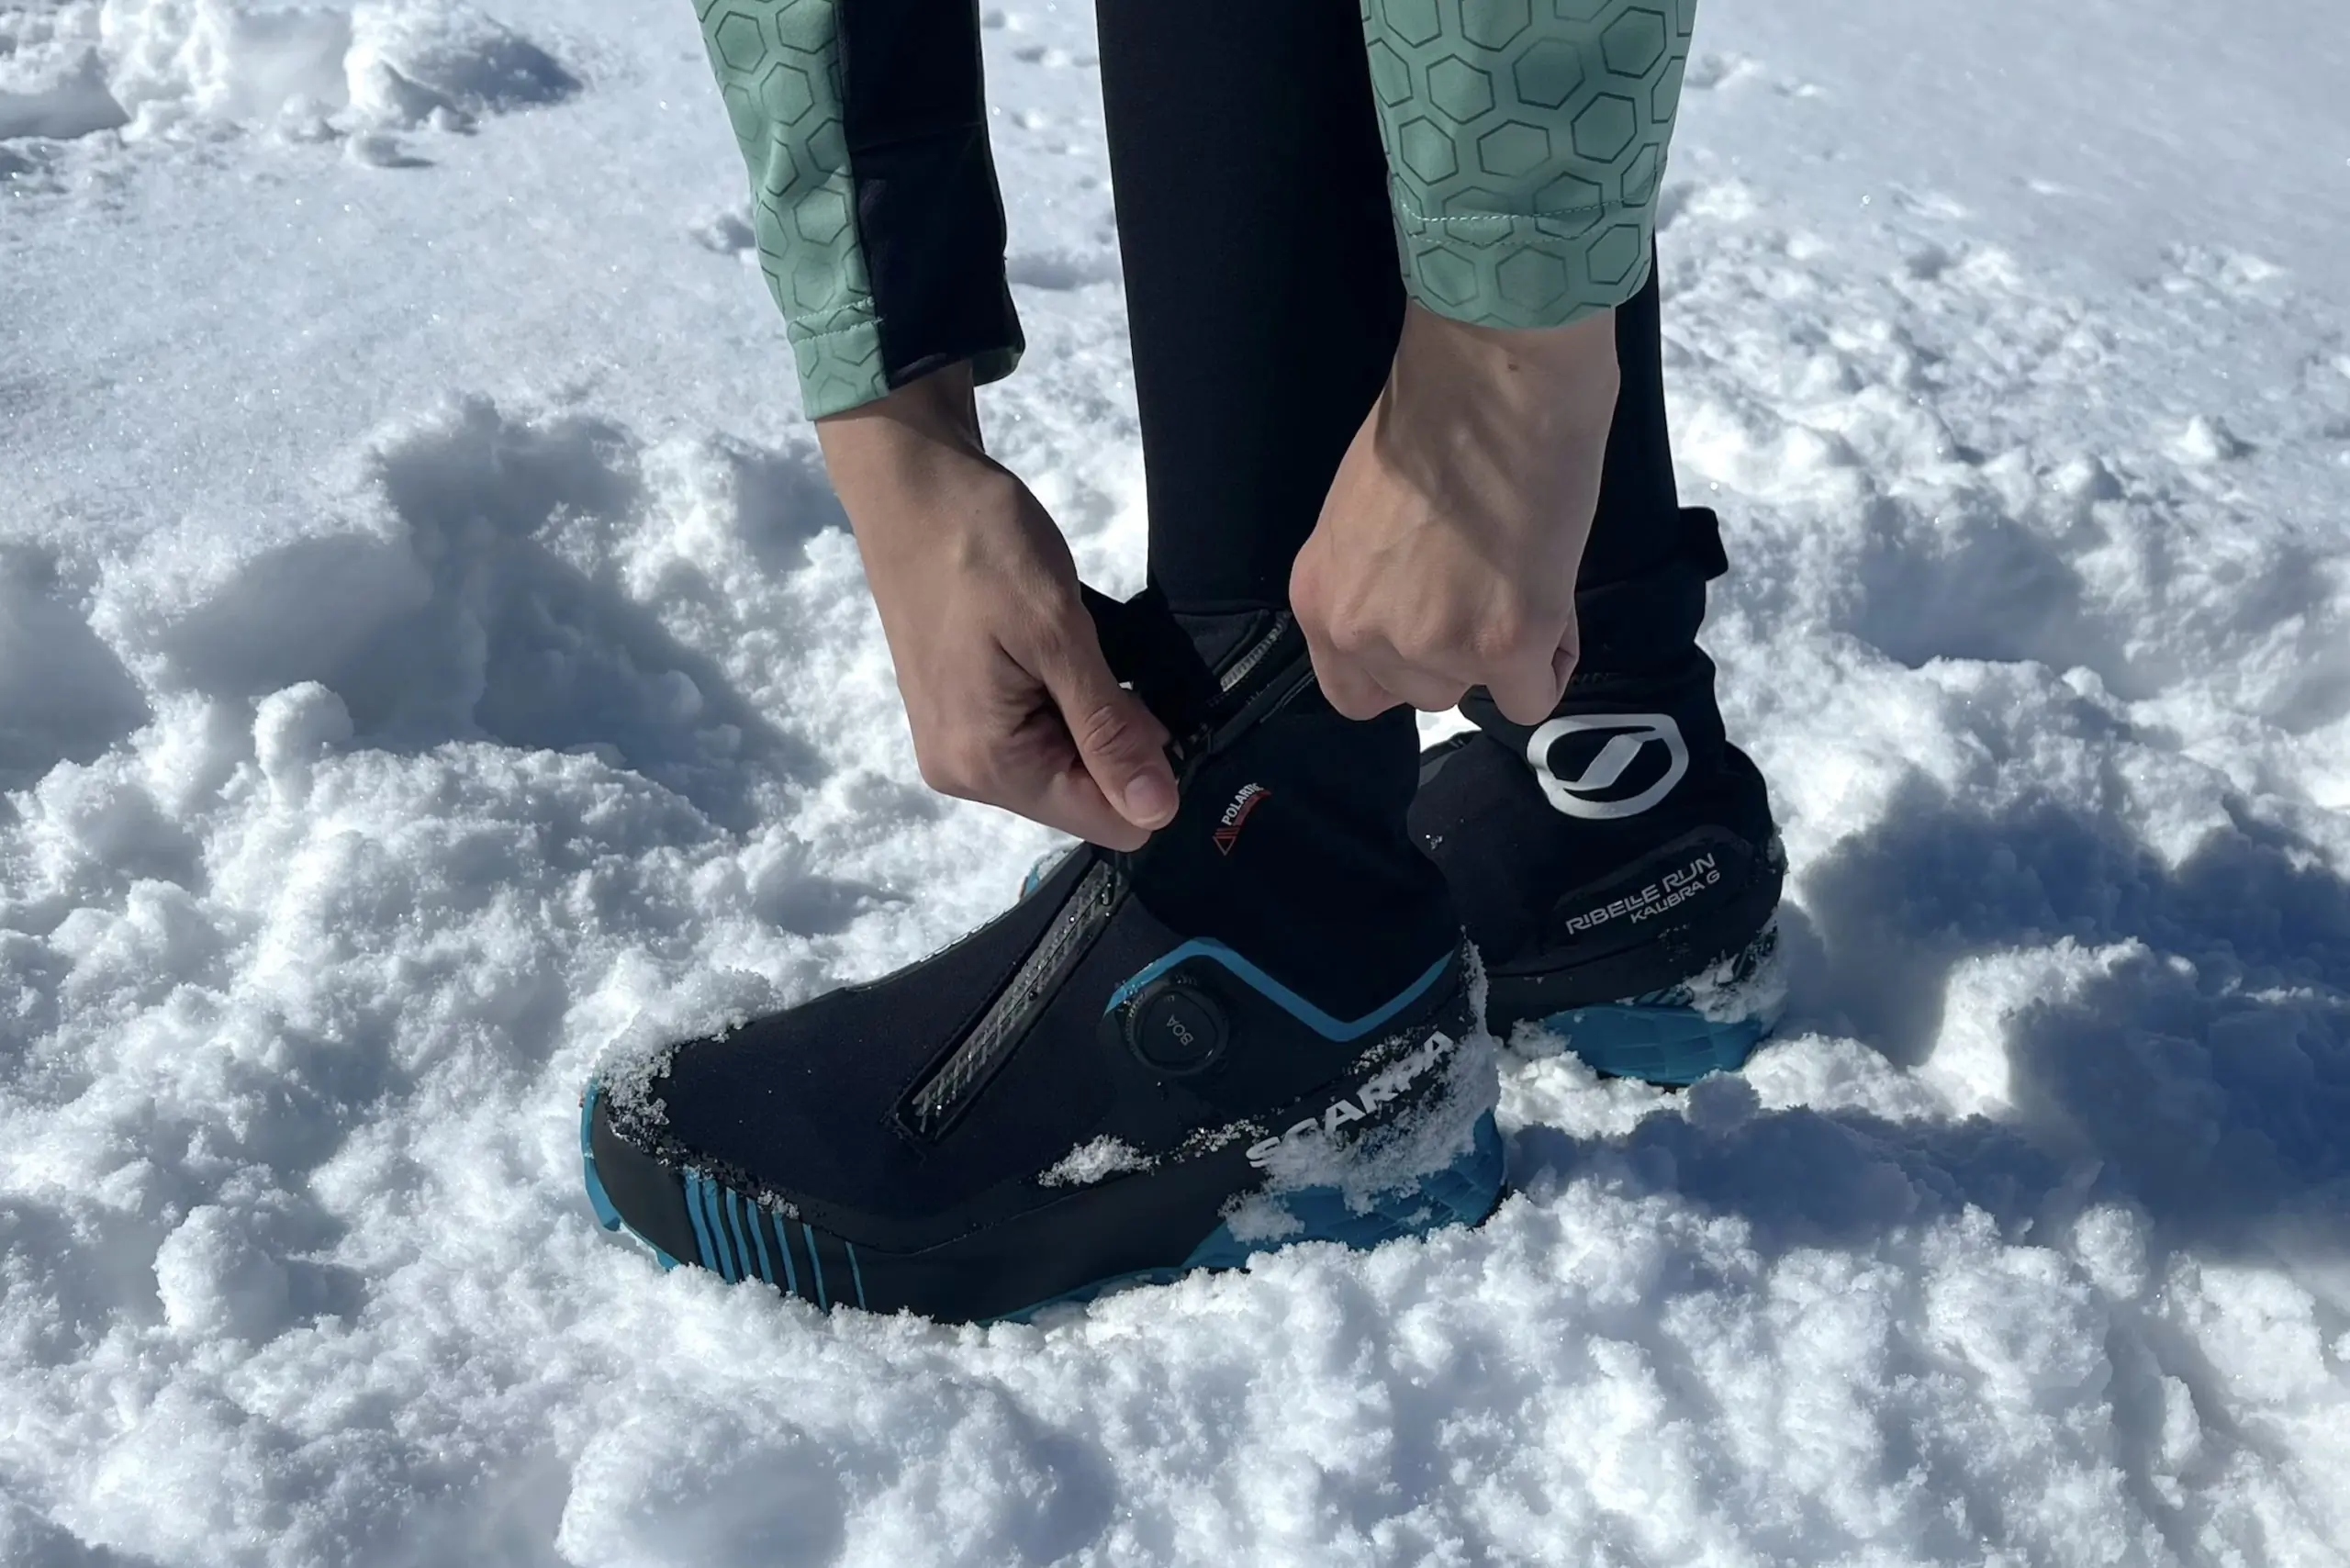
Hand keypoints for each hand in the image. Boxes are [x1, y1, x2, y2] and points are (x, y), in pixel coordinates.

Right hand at [817, 364, 1178, 849]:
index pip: (1104, 821)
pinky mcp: (957, 714)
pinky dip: (1062, 701)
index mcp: (986, 765)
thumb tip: (1157, 812)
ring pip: (1062, 764)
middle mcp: (965, 773)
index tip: (1154, 704)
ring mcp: (955, 744)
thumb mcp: (1059, 634)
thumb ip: (1108, 729)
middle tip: (1111, 661)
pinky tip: (1054, 651)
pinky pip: (1033, 736)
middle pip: (1082, 796)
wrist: (911, 485)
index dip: (1149, 773)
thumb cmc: (983, 547)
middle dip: (1117, 741)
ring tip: (1078, 648)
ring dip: (1090, 715)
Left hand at [1290, 302, 1620, 724]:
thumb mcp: (1367, 518)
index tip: (1437, 625)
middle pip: (1424, 692)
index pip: (1353, 691)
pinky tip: (1553, 595)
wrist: (1494, 374)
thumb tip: (1423, 613)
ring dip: (1510, 650)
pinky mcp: (1502, 643)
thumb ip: (1379, 581)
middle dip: (1463, 651)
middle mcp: (1360, 631)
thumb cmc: (1438, 418)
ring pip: (1481, 691)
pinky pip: (1535, 696)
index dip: (1403, 666)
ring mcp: (1431, 642)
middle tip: (1493, 579)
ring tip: (1525, 570)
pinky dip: (1553, 656)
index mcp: (1320, 597)